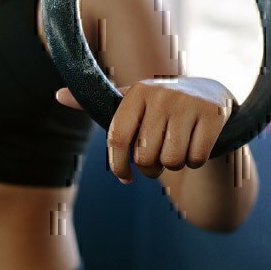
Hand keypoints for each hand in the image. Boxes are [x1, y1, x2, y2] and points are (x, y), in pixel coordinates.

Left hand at [55, 77, 236, 183]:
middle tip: (157, 159)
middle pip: (145, 156)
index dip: (118, 165)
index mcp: (137, 92)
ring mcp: (189, 103)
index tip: (124, 177)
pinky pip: (196, 159)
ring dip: (173, 165)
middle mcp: (161, 94)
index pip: (117, 138)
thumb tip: (57, 95)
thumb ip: (96, 102)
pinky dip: (196, 161)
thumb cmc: (159, 108)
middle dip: (150, 168)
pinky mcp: (213, 115)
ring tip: (176, 150)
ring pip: (171, 161)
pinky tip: (196, 147)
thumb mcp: (130, 103)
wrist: (210, 96)